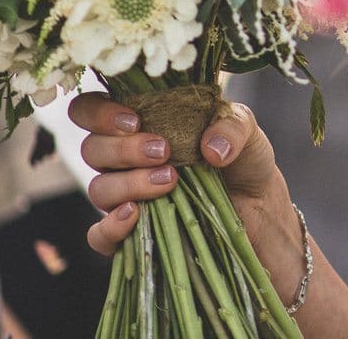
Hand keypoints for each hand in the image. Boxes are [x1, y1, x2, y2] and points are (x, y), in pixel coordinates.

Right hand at [72, 91, 282, 255]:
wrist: (258, 203)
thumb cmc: (241, 157)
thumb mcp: (246, 129)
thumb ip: (232, 125)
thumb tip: (210, 148)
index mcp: (141, 122)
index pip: (89, 110)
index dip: (98, 112)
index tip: (134, 120)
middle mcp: (124, 159)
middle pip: (92, 149)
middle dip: (123, 149)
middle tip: (163, 151)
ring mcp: (125, 197)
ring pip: (98, 188)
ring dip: (129, 184)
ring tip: (170, 180)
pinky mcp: (131, 233)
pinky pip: (99, 236)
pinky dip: (110, 227)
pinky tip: (136, 215)